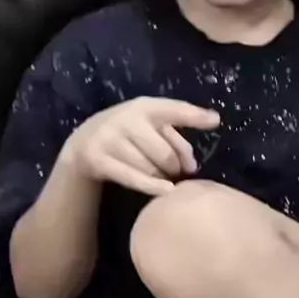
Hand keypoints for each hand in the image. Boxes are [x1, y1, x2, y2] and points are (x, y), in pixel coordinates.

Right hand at [64, 97, 219, 196]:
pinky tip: (166, 191)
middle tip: (176, 171)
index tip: (214, 121)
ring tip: (161, 176)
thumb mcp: (150, 126)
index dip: (194, 116)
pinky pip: (132, 178)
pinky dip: (152, 186)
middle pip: (165, 153)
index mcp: (144, 106)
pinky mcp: (99, 160)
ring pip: (150, 168)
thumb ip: (176, 138)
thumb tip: (195, 161)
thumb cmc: (129, 133)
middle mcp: (126, 119)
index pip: (173, 110)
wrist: (84, 142)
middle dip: (175, 166)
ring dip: (161, 177)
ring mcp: (110, 139)